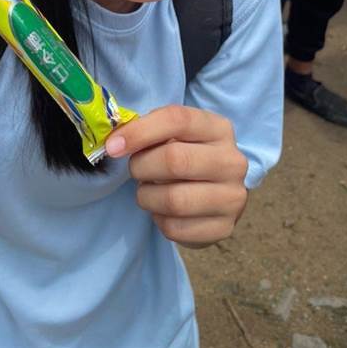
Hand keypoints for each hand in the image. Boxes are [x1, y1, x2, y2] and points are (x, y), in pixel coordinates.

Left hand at [106, 105, 247, 247]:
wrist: (216, 191)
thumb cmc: (187, 154)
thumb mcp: (175, 134)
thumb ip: (149, 130)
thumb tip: (115, 143)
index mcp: (218, 128)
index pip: (177, 119)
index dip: (140, 131)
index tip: (113, 146)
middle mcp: (232, 161)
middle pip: (175, 160)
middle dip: (142, 167)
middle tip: (136, 170)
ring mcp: (233, 197)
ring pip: (174, 200)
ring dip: (147, 196)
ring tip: (148, 191)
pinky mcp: (224, 228)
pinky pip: (176, 228)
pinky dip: (158, 220)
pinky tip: (162, 210)